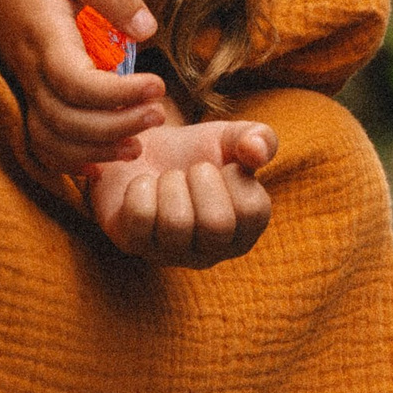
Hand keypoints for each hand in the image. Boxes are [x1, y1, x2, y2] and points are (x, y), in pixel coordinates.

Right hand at [0, 0, 165, 175]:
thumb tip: (147, 30)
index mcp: (43, 38)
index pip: (74, 82)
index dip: (117, 94)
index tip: (157, 85)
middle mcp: (30, 72)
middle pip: (66, 120)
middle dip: (116, 126)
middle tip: (159, 115)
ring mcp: (25, 90)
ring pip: (51, 140)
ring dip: (96, 151)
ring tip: (138, 144)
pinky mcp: (27, 100)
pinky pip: (40, 144)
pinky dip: (70, 161)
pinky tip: (104, 162)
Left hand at [88, 115, 277, 266]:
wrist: (145, 151)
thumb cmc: (195, 152)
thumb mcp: (232, 138)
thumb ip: (258, 138)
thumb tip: (257, 150)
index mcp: (245, 232)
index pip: (254, 210)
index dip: (235, 177)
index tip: (222, 168)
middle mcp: (211, 253)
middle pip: (216, 224)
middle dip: (201, 179)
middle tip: (191, 171)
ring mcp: (170, 254)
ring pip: (176, 223)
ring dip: (170, 182)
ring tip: (168, 178)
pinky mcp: (134, 244)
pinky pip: (139, 216)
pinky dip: (140, 187)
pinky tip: (144, 185)